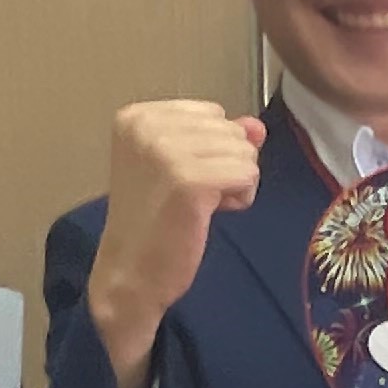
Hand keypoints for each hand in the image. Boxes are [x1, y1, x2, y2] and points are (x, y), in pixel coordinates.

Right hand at [83, 102, 266, 387]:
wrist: (130, 275)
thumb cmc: (155, 224)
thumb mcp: (181, 167)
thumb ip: (218, 139)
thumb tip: (256, 126)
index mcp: (137, 116)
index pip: (212, 113)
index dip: (211, 150)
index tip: (181, 180)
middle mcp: (147, 126)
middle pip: (230, 130)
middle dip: (225, 166)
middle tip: (191, 197)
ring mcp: (166, 151)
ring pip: (244, 151)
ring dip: (234, 183)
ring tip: (200, 207)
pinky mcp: (189, 180)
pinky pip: (248, 175)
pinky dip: (240, 198)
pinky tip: (210, 214)